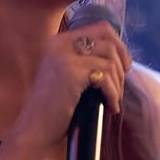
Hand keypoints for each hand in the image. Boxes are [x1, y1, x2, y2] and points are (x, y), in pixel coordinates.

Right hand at [7, 21, 131, 156]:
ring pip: (109, 58)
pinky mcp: (70, 72)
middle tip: (120, 85)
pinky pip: (105, 76)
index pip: (100, 28)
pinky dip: (113, 93)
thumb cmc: (55, 109)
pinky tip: (110, 107)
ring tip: (113, 100)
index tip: (124, 67)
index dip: (119, 45)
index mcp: (59, 41)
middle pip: (108, 38)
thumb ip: (87, 62)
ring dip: (118, 82)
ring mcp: (63, 56)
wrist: (35, 131)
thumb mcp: (69, 76)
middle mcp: (59, 44)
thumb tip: (120, 58)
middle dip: (122, 61)